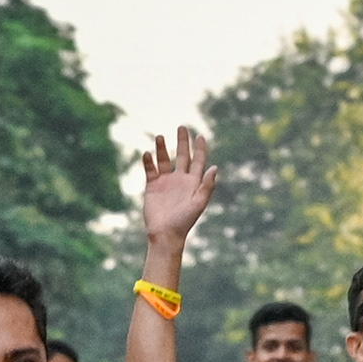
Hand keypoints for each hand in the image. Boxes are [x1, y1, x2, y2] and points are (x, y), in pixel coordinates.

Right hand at [137, 126, 217, 250]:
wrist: (165, 234)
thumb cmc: (184, 221)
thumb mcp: (198, 203)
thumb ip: (207, 185)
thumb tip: (215, 167)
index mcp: (193, 183)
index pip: (198, 161)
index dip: (200, 148)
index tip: (200, 136)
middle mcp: (180, 180)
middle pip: (182, 156)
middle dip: (182, 142)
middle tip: (182, 127)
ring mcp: (165, 182)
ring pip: (164, 160)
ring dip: (162, 148)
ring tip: (159, 136)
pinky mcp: (152, 186)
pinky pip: (150, 170)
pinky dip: (148, 161)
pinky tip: (147, 153)